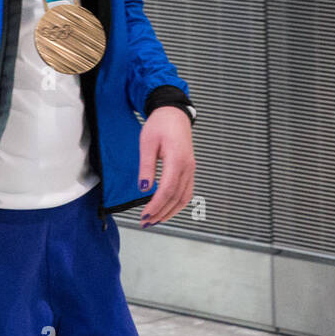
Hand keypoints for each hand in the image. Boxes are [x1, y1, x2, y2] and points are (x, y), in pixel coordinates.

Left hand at [137, 107, 194, 227]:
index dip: (156, 205)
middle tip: (146, 222)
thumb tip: (143, 188)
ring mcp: (190, 169)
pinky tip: (167, 209)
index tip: (145, 215)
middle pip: (176, 197)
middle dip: (161, 213)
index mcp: (177, 159)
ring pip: (184, 198)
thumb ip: (146, 166)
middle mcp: (187, 167)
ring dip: (170, 211)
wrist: (174, 113)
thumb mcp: (147, 143)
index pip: (168, 189)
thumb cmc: (160, 124)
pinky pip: (187, 192)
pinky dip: (177, 204)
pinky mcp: (189, 169)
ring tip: (155, 220)